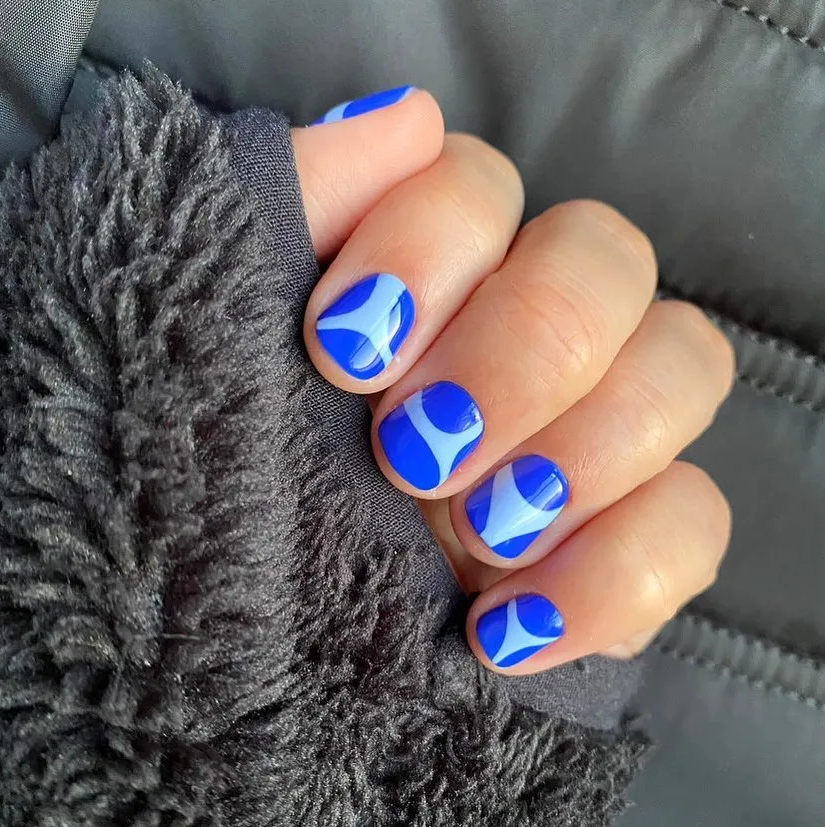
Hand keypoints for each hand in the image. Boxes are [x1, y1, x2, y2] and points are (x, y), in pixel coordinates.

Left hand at [293, 87, 733, 674]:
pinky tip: (510, 625)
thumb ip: (300, 214)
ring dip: (583, 452)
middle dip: (518, 353)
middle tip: (414, 450)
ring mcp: (600, 428)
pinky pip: (694, 522)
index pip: (481, 188)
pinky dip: (612, 577)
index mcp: (442, 273)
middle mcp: (535, 327)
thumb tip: (401, 121)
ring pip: (686, 367)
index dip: (427, 248)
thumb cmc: (257, 479)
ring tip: (476, 532)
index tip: (342, 351)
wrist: (281, 632)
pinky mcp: (636, 535)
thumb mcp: (242, 346)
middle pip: (607, 261)